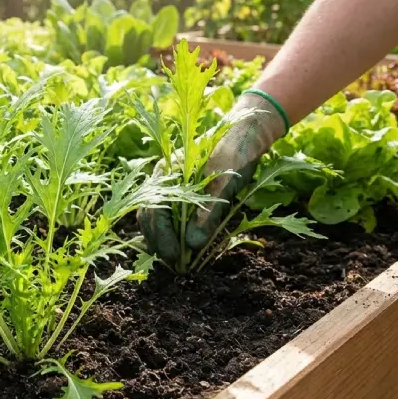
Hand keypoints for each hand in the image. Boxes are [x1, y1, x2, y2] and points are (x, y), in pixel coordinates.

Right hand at [137, 91, 287, 264]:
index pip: (155, 211)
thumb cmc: (236, 153)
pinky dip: (170, 232)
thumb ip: (208, 213)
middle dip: (159, 242)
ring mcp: (171, 184)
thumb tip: (192, 245)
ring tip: (175, 259)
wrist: (248, 133)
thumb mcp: (225, 184)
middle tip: (175, 265)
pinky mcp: (182, 191)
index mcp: (168, 173)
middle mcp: (163, 178)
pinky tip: (180, 245)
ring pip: (155, 216)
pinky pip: (167, 214)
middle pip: (149, 215)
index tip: (177, 258)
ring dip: (161, 239)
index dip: (163, 238)